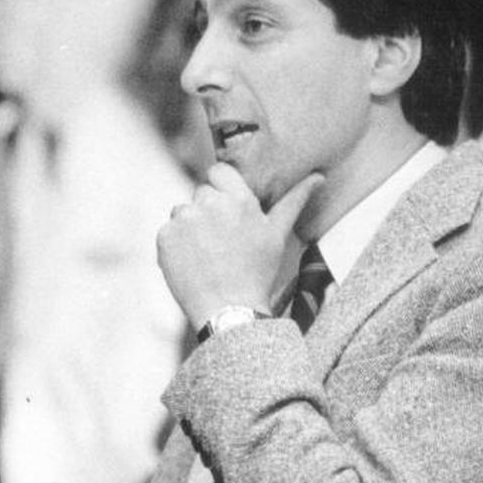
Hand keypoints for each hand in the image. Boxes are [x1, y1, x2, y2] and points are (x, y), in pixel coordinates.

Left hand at [157, 164, 322, 328]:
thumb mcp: (278, 234)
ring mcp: (184, 219)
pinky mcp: (165, 237)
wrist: (229, 310)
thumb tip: (317, 177)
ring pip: (183, 212)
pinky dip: (176, 245)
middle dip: (209, 211)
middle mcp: (208, 202)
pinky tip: (192, 263)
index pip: (218, 171)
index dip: (222, 189)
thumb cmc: (257, 273)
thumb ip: (294, 200)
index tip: (226, 209)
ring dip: (191, 226)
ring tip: (207, 255)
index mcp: (237, 198)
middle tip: (221, 241)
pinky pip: (169, 232)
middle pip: (201, 194)